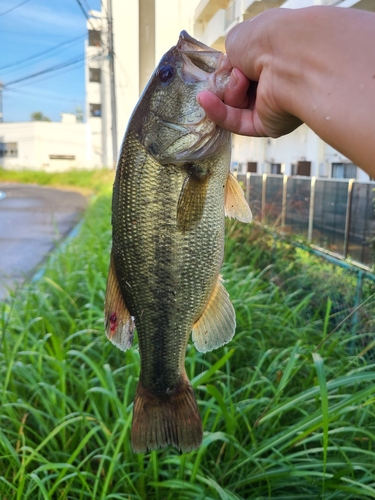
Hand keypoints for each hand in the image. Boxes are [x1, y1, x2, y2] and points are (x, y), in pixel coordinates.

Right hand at [198, 9, 301, 137]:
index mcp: (274, 56)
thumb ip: (228, 58)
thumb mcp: (238, 39)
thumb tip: (226, 74)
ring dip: (228, 92)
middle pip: (238, 89)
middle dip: (227, 81)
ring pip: (235, 106)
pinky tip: (205, 100)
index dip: (229, 68)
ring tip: (238, 78)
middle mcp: (276, 81)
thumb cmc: (269, 40)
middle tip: (230, 72)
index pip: (244, 67)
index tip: (221, 66)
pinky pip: (237, 122)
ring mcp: (273, 104)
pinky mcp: (268, 125)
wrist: (291, 58)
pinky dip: (219, 112)